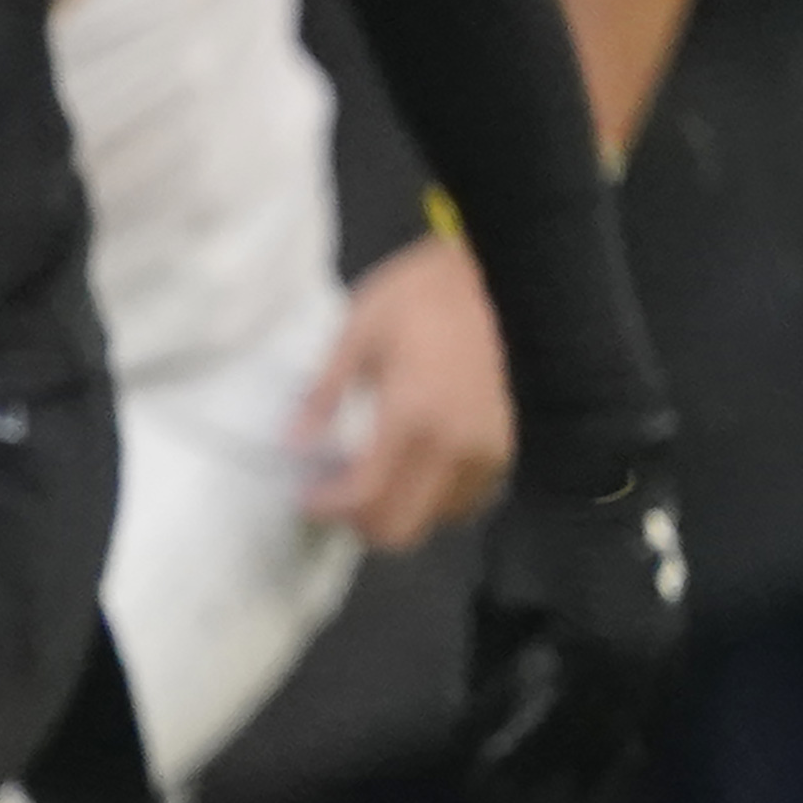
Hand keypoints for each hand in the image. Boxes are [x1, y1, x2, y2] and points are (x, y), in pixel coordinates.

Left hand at [295, 232, 515, 551]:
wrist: (507, 275)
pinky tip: (414, 466)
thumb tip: (293, 442)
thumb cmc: (425, 293)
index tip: (304, 496)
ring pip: (435, 520)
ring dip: (399, 510)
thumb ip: (325, 391)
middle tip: (335, 494)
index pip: (364, 495)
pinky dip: (433, 498)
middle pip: (401, 527)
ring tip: (374, 476)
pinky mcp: (510, 451)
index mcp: (411, 416)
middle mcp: (454, 449)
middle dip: (360, 522)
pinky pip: (465, 501)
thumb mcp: (361, 327)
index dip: (326, 507)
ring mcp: (488, 455)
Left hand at [463, 457, 684, 801]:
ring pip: (629, 727)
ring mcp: (658, 650)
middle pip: (592, 743)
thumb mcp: (498, 596)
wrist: (601, 472)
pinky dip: (627, 727)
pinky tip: (611, 745)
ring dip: (598, 761)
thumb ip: (489, 657)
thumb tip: (471, 705)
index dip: (512, 762)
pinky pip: (650, 699)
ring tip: (574, 792)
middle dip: (554, 775)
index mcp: (584, 657)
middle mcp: (630, 665)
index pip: (545, 733)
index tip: (480, 781)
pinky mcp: (669, 632)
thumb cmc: (536, 527)